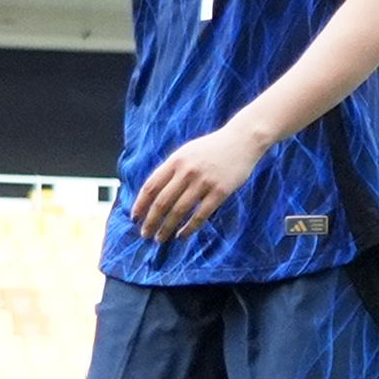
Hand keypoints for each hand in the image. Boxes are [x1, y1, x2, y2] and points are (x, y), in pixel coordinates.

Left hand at [130, 121, 268, 242]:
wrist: (243, 140)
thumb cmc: (213, 148)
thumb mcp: (187, 152)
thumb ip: (171, 170)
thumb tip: (153, 194)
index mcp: (175, 161)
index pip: (150, 187)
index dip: (140, 205)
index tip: (135, 218)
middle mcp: (187, 172)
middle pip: (162, 202)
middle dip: (151, 222)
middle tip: (145, 234)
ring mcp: (204, 182)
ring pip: (179, 211)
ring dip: (167, 228)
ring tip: (160, 238)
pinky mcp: (221, 191)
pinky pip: (201, 214)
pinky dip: (189, 228)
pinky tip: (182, 235)